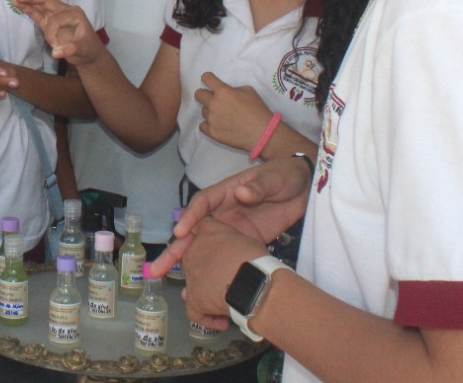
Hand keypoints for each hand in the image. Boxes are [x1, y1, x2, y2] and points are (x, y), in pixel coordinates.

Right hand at [9, 0, 103, 67]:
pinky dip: (27, 8)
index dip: (51, 31)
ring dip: (27, 0)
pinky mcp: (49, 22)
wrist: (88, 54)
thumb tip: (56, 52)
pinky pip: (37, 13)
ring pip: (40, 5)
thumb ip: (71, 49)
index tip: (54, 45)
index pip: (56, 18)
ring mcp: (55, 15)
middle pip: (46, 1)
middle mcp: (64, 11)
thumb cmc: (88, 50)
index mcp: (74, 14)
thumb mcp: (83, 50)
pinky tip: (17, 3)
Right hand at [155, 156, 311, 272]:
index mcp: (226, 192)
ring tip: (170, 283)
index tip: (181, 232)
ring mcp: (233, 229)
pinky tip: (203, 287)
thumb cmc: (285, 175)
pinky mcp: (246, 242)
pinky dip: (213, 271)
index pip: (202, 204)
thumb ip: (259, 186)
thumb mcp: (273, 178)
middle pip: (195, 231)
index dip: (190, 217)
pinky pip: (226, 257)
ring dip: (188, 264)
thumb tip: (242, 193)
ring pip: (205, 248)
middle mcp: (223, 212)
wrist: (305, 189)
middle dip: (176, 249)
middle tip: (157, 268)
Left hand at [176, 216, 270, 324]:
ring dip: (207, 294)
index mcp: (207, 231)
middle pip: (194, 260)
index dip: (210, 246)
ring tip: (224, 302)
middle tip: (226, 282)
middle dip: (208, 272)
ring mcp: (191, 276)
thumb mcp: (246, 239)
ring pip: (193, 285)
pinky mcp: (193, 299)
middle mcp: (193, 251)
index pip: (201, 233)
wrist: (252, 282)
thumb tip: (235, 252)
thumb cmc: (256, 258)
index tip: (222, 255)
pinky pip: (195, 312)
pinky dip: (207, 318)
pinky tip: (222, 322)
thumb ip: (233, 242)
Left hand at [193, 72, 271, 151]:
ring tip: (223, 117)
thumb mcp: (249, 91)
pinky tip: (219, 125)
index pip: (206, 78)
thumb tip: (226, 92)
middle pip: (198, 94)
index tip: (211, 82)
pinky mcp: (211, 132)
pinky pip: (203, 125)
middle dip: (205, 94)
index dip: (208, 79)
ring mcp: (211, 119)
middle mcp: (214, 104)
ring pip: (203, 111)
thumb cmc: (258, 110)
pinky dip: (209, 125)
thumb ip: (233, 89)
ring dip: (211, 111)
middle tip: (214, 99)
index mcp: (223, 91)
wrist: (262, 133)